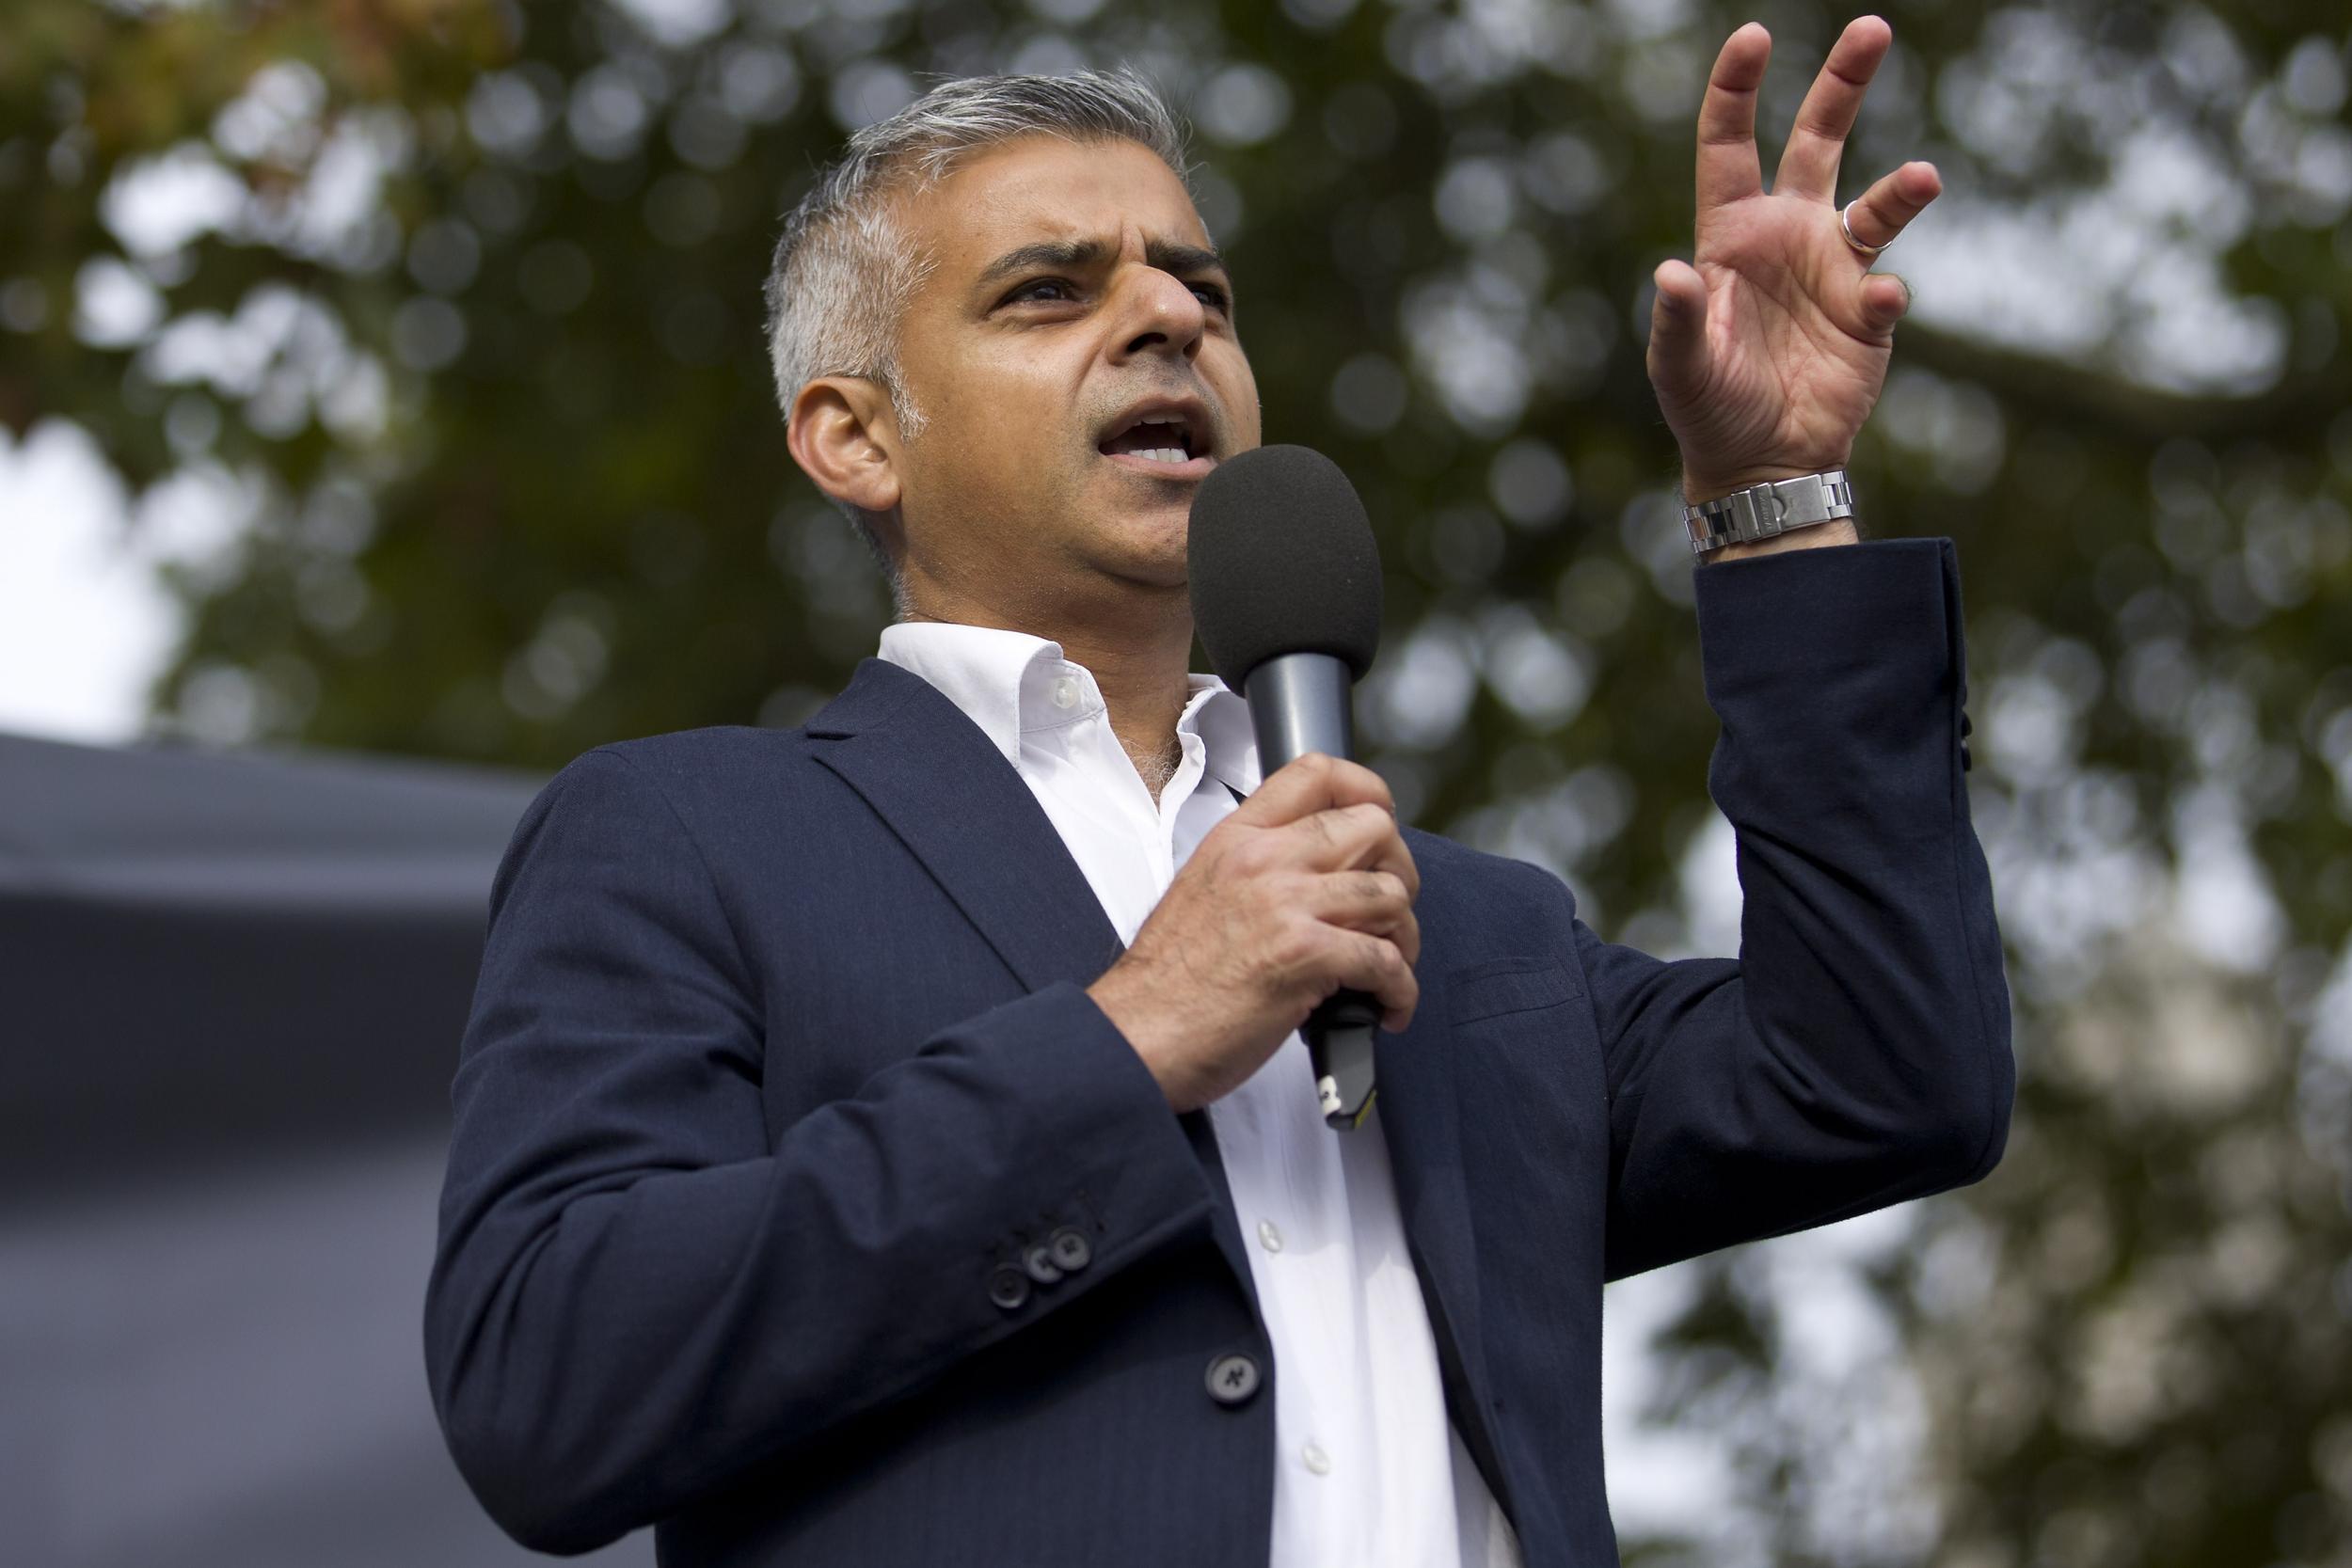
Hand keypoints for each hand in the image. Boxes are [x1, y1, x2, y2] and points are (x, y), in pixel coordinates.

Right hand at [1088, 753, 1420, 1113]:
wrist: (1138, 1035)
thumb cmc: (1167, 982)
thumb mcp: (1201, 892)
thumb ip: (1257, 869)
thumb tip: (1319, 876)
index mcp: (1237, 839)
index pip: (1317, 774)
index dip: (1367, 790)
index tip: (1382, 821)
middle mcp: (1263, 860)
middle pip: (1373, 827)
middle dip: (1399, 872)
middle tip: (1388, 912)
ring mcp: (1286, 904)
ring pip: (1390, 893)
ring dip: (1403, 938)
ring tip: (1387, 968)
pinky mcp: (1304, 956)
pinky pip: (1386, 960)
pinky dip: (1400, 990)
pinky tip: (1386, 1008)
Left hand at [1648, 16, 1939, 503]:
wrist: (1761, 463)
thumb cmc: (1708, 409)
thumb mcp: (1680, 367)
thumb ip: (1679, 319)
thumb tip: (1670, 274)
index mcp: (1731, 235)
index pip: (1731, 146)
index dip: (1737, 90)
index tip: (1753, 37)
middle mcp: (1787, 236)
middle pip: (1818, 141)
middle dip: (1843, 83)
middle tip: (1872, 27)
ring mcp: (1833, 270)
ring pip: (1877, 203)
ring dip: (1903, 190)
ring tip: (1924, 178)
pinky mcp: (1868, 314)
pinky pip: (1886, 289)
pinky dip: (1887, 294)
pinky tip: (1879, 307)